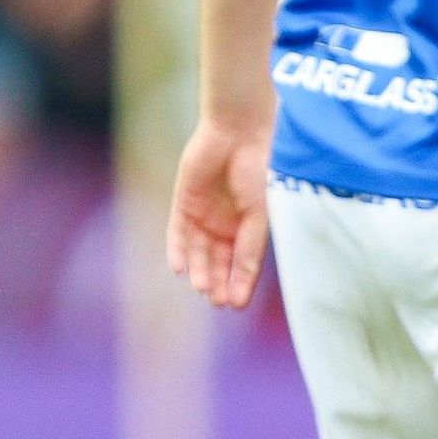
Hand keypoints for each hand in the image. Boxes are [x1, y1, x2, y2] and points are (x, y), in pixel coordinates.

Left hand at [165, 112, 271, 311]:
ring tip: (201, 287)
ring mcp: (204, 214)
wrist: (240, 133)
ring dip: (199, 270)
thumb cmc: (261, 172)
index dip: (239, 284)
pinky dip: (177, 250)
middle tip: (217, 301)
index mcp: (249, 227)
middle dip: (217, 281)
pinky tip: (178, 267)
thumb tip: (244, 283)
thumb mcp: (259, 216)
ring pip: (197, 251)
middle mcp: (226, 224)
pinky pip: (177, 232)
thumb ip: (250, 248)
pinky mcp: (185, 201)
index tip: (236, 305)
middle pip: (217, 261)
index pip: (242, 263)